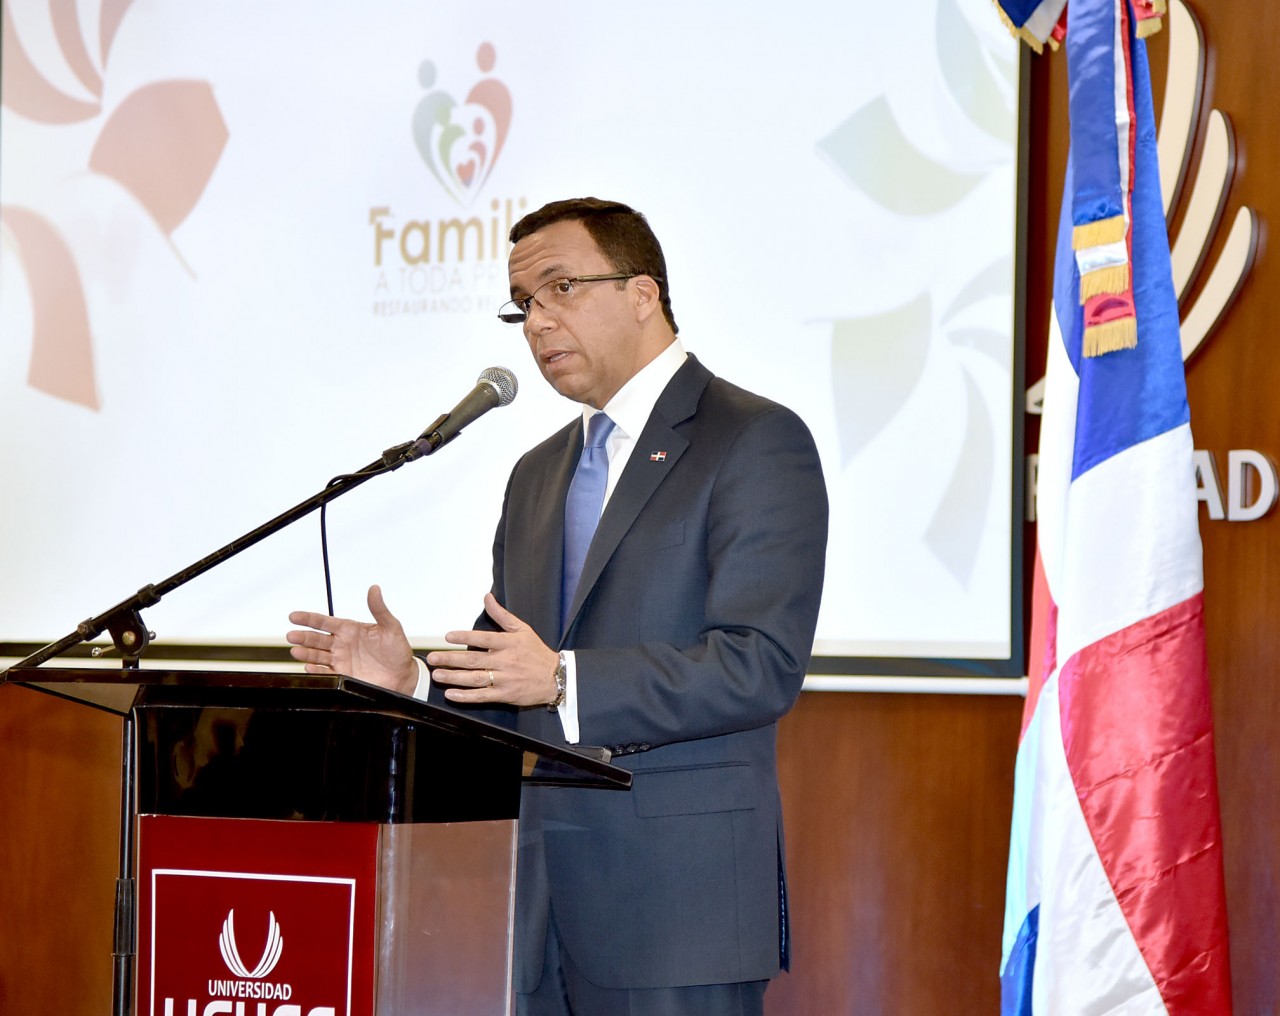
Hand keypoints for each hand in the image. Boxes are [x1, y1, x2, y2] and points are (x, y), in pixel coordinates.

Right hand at [287, 584, 417, 693]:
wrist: (403, 675)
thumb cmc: (397, 649)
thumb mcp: (391, 627)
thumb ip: (380, 609)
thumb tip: (374, 588)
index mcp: (349, 629)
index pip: (324, 622)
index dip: (309, 618)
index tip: (294, 616)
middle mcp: (341, 644)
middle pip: (317, 639)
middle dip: (303, 637)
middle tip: (291, 635)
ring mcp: (340, 660)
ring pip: (317, 655)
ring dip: (305, 653)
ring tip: (295, 651)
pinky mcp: (343, 676)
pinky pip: (325, 673)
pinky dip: (317, 671)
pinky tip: (309, 667)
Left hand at [427, 593, 559, 706]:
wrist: (556, 678)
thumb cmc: (536, 652)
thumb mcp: (522, 629)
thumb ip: (502, 615)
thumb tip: (487, 597)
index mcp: (508, 643)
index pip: (484, 638)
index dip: (465, 637)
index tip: (448, 636)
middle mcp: (505, 661)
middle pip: (474, 660)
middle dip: (451, 659)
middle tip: (433, 658)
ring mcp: (504, 679)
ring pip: (475, 678)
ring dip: (454, 677)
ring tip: (437, 675)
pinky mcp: (504, 694)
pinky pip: (482, 696)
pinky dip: (466, 696)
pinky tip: (451, 694)